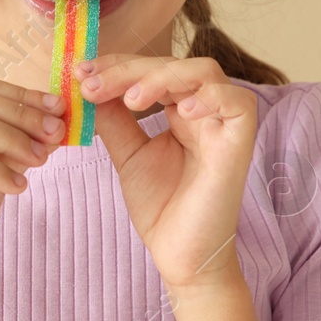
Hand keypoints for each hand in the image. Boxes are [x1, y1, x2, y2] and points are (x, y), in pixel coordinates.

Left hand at [75, 55, 257, 291]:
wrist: (181, 256)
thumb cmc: (162, 208)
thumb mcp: (129, 155)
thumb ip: (114, 119)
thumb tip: (90, 86)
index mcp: (180, 110)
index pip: (151, 70)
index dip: (117, 66)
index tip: (81, 73)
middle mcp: (205, 111)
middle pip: (172, 65)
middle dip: (127, 70)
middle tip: (92, 85)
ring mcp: (224, 124)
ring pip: (203, 72)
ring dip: (161, 77)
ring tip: (130, 99)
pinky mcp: (239, 143)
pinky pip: (238, 102)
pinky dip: (209, 97)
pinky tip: (179, 111)